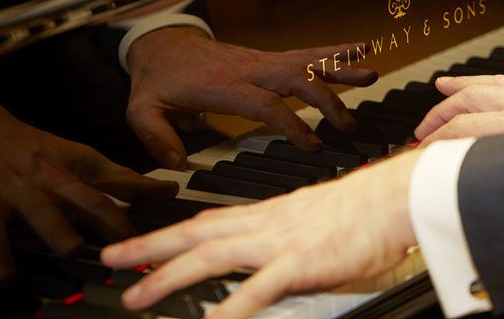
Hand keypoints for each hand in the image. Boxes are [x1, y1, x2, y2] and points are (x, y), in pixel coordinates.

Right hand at [0, 97, 177, 285]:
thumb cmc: (37, 150)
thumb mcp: (80, 158)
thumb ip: (119, 178)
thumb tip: (167, 190)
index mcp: (78, 169)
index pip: (121, 180)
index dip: (147, 189)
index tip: (171, 196)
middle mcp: (53, 181)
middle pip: (89, 201)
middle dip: (111, 222)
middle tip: (128, 243)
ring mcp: (21, 194)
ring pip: (44, 215)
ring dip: (60, 234)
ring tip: (73, 251)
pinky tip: (7, 279)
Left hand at [101, 150, 420, 318]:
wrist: (395, 196)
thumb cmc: (365, 209)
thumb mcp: (315, 217)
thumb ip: (287, 237)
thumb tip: (271, 258)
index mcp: (270, 214)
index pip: (210, 221)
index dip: (171, 232)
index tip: (142, 240)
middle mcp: (266, 224)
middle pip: (196, 234)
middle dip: (148, 247)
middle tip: (108, 258)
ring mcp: (281, 242)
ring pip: (212, 256)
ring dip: (168, 275)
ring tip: (135, 294)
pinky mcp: (302, 262)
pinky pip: (259, 288)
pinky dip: (230, 307)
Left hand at [126, 27, 377, 168]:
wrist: (164, 44)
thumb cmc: (159, 80)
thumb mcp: (142, 109)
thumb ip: (157, 137)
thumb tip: (178, 165)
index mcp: (223, 86)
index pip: (265, 104)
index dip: (293, 124)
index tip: (313, 145)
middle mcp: (249, 70)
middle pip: (296, 80)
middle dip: (326, 101)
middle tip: (348, 126)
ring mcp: (262, 61)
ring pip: (307, 62)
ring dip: (340, 69)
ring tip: (371, 75)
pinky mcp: (270, 58)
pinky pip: (307, 53)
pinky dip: (335, 51)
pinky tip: (361, 49)